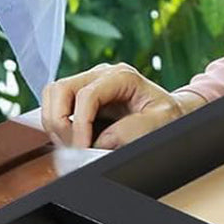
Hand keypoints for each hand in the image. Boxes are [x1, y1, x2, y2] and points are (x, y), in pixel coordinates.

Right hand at [42, 64, 205, 149]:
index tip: (82, 149)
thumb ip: (135, 130)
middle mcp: (101, 74)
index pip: (87, 94)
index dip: (79, 125)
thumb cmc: (167, 115)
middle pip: (60, 89)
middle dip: (60, 122)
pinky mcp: (80, 96)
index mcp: (122, 76)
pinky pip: (55, 104)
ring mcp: (88, 83)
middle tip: (73, 148)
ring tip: (70, 145)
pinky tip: (70, 140)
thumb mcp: (161, 121)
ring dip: (54, 123)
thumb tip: (102, 140)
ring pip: (52, 95)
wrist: (170, 113)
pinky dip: (55, 124)